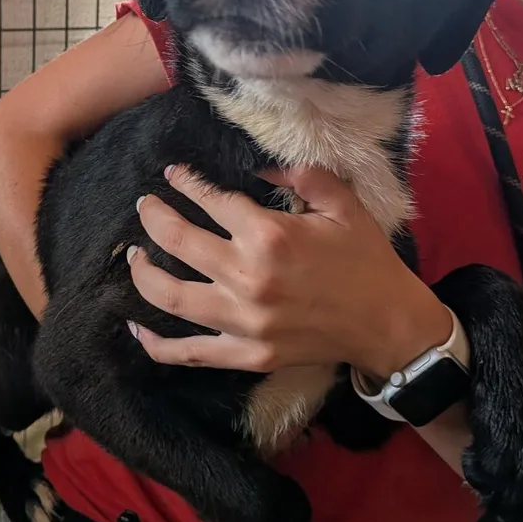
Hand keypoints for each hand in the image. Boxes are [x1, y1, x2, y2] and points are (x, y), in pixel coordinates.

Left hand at [127, 165, 451, 376]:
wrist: (389, 324)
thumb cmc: (366, 260)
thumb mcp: (342, 204)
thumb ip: (300, 176)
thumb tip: (258, 166)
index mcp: (270, 235)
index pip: (210, 202)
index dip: (186, 184)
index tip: (172, 175)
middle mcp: (248, 277)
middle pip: (178, 243)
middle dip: (153, 217)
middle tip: (145, 206)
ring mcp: (244, 322)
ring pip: (171, 297)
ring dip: (143, 274)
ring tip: (134, 257)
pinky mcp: (248, 355)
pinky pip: (189, 353)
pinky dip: (156, 344)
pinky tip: (136, 327)